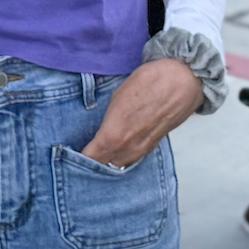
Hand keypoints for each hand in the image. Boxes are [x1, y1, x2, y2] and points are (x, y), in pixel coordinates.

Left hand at [80, 58, 202, 169]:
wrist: (184, 80)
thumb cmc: (148, 82)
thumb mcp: (119, 96)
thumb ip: (108, 121)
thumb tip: (102, 131)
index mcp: (114, 137)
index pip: (88, 160)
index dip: (76, 160)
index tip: (65, 156)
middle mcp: (127, 150)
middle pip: (102, 167)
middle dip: (90, 165)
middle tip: (79, 157)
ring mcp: (142, 151)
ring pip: (118, 165)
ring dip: (106, 162)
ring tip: (96, 155)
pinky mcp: (153, 146)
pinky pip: (131, 159)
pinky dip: (121, 158)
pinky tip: (116, 150)